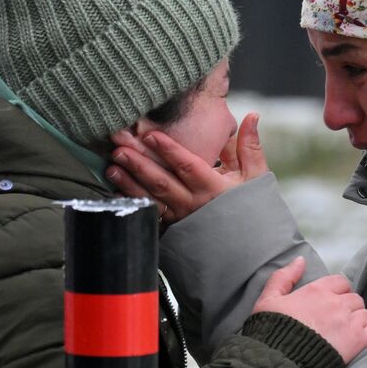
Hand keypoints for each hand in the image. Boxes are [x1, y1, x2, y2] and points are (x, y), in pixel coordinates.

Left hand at [106, 113, 268, 224]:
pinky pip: (150, 214)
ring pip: (152, 199)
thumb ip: (249, 146)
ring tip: (111, 166)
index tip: (150, 135)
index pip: (187, 166)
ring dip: (130, 183)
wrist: (250, 251)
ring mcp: (180, 219)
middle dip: (139, 163)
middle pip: (162, 181)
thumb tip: (252, 116)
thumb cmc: (252, 210)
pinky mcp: (173, 230)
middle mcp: (193, 204)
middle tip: (118, 147)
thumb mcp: (255, 176)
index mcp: (213, 188)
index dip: (169, 150)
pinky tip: (117, 191)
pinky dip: (133, 202)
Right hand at [251, 258, 366, 364]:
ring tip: (348, 332)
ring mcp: (349, 322)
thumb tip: (300, 260)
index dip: (339, 291)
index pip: (340, 282)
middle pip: (354, 298)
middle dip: (348, 307)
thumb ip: (283, 277)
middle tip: (338, 320)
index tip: (332, 302)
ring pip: (365, 313)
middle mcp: (336, 303)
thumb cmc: (270, 331)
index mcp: (317, 290)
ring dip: (359, 320)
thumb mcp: (268, 299)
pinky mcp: (358, 341)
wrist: (279, 361)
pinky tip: (366, 336)